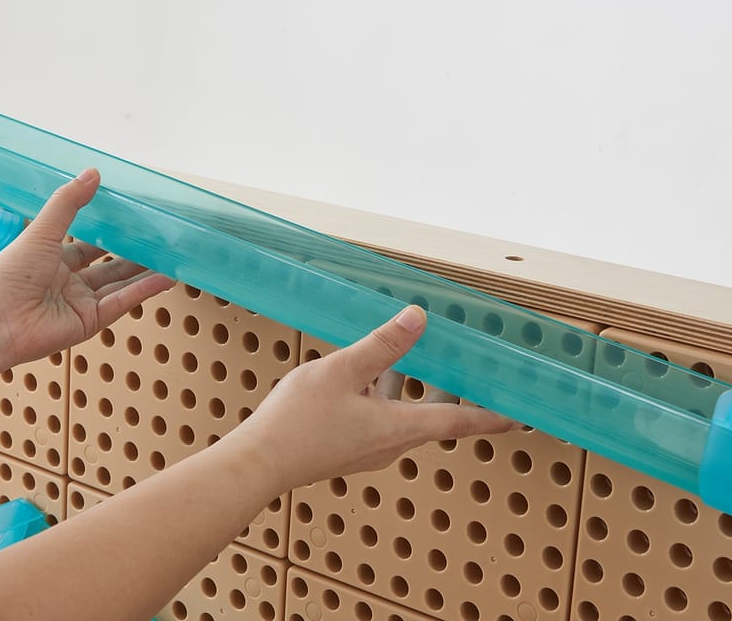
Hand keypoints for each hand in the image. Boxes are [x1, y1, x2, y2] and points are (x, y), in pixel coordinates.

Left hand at [0, 168, 174, 367]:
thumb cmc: (9, 275)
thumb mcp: (42, 231)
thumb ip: (69, 203)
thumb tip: (92, 173)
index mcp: (52, 261)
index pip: (87, 249)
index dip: (109, 238)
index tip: (132, 226)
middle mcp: (68, 285)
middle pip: (109, 269)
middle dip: (134, 258)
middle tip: (159, 244)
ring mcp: (80, 305)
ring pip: (120, 287)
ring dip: (145, 275)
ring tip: (171, 261)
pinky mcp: (90, 323)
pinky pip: (121, 304)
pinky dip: (143, 292)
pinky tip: (164, 279)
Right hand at [233, 306, 518, 492]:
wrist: (259, 462)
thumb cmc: (297, 422)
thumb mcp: (342, 371)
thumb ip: (382, 345)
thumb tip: (418, 319)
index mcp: (398, 428)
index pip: (459, 421)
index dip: (493, 415)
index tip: (523, 415)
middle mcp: (390, 444)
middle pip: (435, 416)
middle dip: (454, 392)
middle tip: (471, 370)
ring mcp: (368, 449)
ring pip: (405, 415)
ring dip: (415, 389)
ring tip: (417, 357)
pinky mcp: (348, 447)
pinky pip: (381, 418)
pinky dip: (387, 395)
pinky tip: (367, 375)